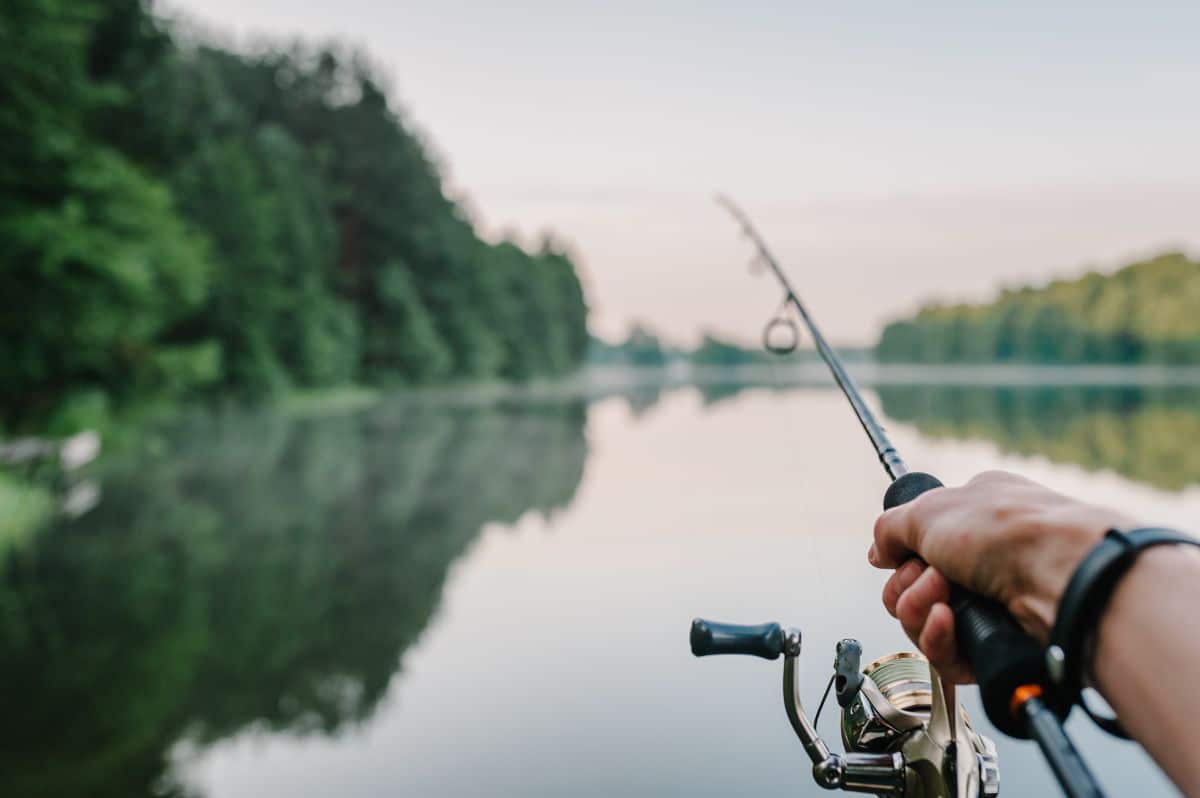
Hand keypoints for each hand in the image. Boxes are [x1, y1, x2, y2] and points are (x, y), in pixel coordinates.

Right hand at [868, 471, 1131, 682]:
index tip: (900, 556)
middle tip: (931, 576)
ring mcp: (991, 604)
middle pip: (912, 588)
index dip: (902, 555)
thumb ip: (891, 528)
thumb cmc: (1007, 530)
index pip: (918, 544)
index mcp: (974, 516)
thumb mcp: (930, 509)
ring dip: (918, 609)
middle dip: (907, 585)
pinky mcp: (996, 646)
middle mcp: (983, 560)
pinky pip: (945, 655)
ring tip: (943, 597)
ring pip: (923, 623)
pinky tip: (948, 621)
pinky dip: (938, 639)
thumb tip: (878, 553)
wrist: (1063, 575)